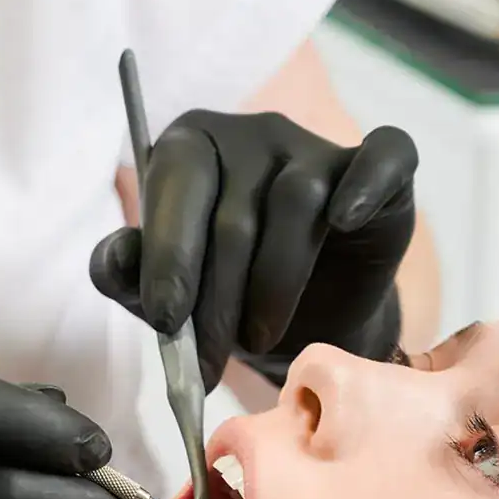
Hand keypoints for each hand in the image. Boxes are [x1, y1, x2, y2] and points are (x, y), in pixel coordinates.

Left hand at [90, 110, 417, 389]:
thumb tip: (114, 257)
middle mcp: (253, 134)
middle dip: (216, 300)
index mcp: (191, 148)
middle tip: (207, 364)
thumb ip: (129, 276)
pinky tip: (344, 219)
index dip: (169, 254)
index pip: (177, 182)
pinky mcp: (381, 170)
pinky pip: (384, 156)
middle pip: (234, 210)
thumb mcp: (167, 299)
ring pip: (295, 204)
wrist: (305, 327)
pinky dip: (366, 185)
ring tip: (259, 342)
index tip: (166, 319)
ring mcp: (316, 146)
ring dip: (273, 287)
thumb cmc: (226, 301)